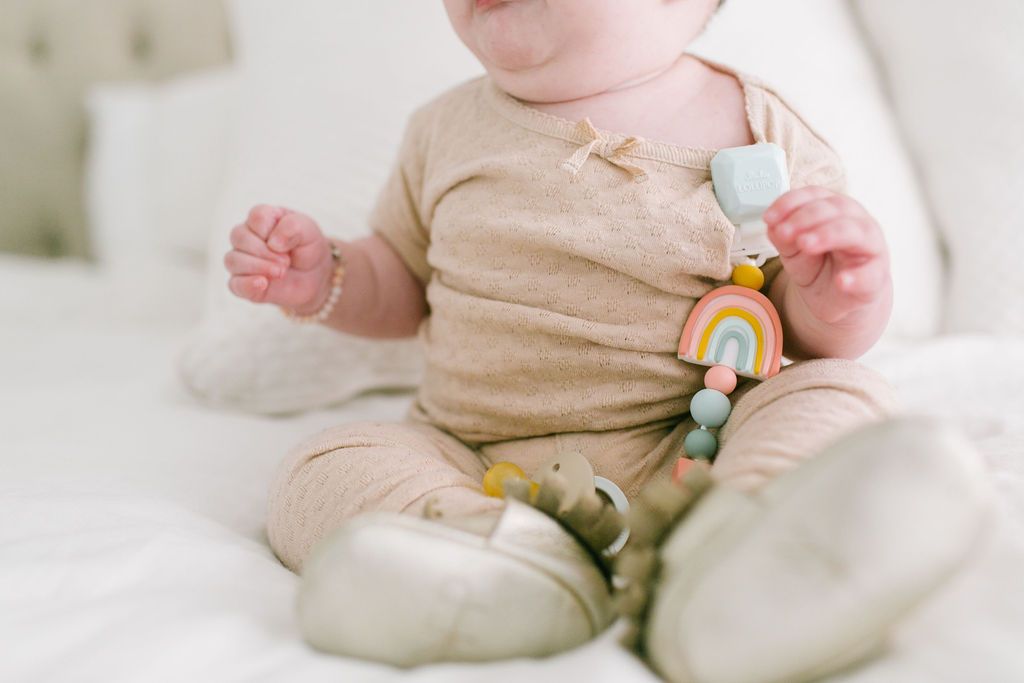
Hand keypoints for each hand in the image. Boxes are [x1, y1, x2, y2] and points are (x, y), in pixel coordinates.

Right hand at [224, 205, 333, 313]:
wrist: (315, 276)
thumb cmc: (308, 248)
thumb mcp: (310, 231)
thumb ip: (293, 226)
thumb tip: (273, 242)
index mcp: (263, 218)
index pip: (256, 216)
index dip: (271, 230)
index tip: (288, 242)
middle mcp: (246, 237)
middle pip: (239, 236)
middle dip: (265, 251)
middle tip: (286, 261)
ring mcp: (242, 260)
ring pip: (232, 260)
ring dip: (259, 266)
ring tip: (281, 272)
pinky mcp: (243, 284)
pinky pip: (235, 284)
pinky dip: (248, 284)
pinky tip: (263, 284)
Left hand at [764, 187, 889, 324]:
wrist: (838, 300)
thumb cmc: (820, 267)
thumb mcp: (794, 252)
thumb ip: (785, 238)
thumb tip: (773, 226)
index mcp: (834, 211)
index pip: (815, 196)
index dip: (791, 202)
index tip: (769, 217)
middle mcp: (856, 222)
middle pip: (836, 208)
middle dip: (806, 217)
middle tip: (785, 232)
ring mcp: (870, 248)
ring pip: (856, 232)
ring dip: (828, 235)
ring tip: (805, 245)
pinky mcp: (876, 276)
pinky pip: (870, 275)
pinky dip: (856, 277)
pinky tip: (841, 281)